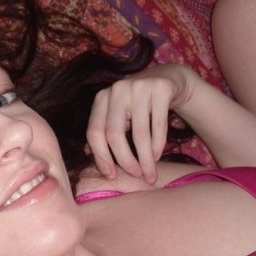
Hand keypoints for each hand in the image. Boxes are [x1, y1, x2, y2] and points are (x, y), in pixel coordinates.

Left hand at [86, 64, 194, 183]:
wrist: (166, 79)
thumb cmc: (136, 105)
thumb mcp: (116, 115)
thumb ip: (102, 132)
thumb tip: (88, 155)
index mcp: (101, 99)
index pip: (94, 132)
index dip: (101, 157)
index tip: (111, 176)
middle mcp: (117, 90)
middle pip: (114, 135)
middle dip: (125, 161)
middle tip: (136, 176)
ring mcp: (139, 87)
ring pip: (139, 133)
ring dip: (145, 158)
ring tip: (149, 174)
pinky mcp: (161, 88)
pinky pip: (158, 125)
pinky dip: (158, 145)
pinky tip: (157, 156)